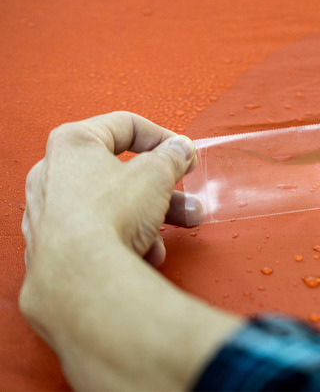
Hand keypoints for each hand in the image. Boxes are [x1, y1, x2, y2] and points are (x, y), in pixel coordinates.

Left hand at [22, 111, 200, 271]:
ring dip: (153, 215)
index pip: (126, 126)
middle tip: (187, 195)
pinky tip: (149, 251)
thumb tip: (179, 150)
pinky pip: (100, 233)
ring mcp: (51, 212)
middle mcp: (54, 174)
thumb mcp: (156, 174)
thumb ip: (172, 157)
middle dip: (164, 187)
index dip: (163, 137)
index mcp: (73, 143)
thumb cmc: (107, 214)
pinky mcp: (55, 246)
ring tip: (183, 225)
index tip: (183, 154)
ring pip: (114, 205)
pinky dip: (127, 238)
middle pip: (122, 172)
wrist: (81, 275)